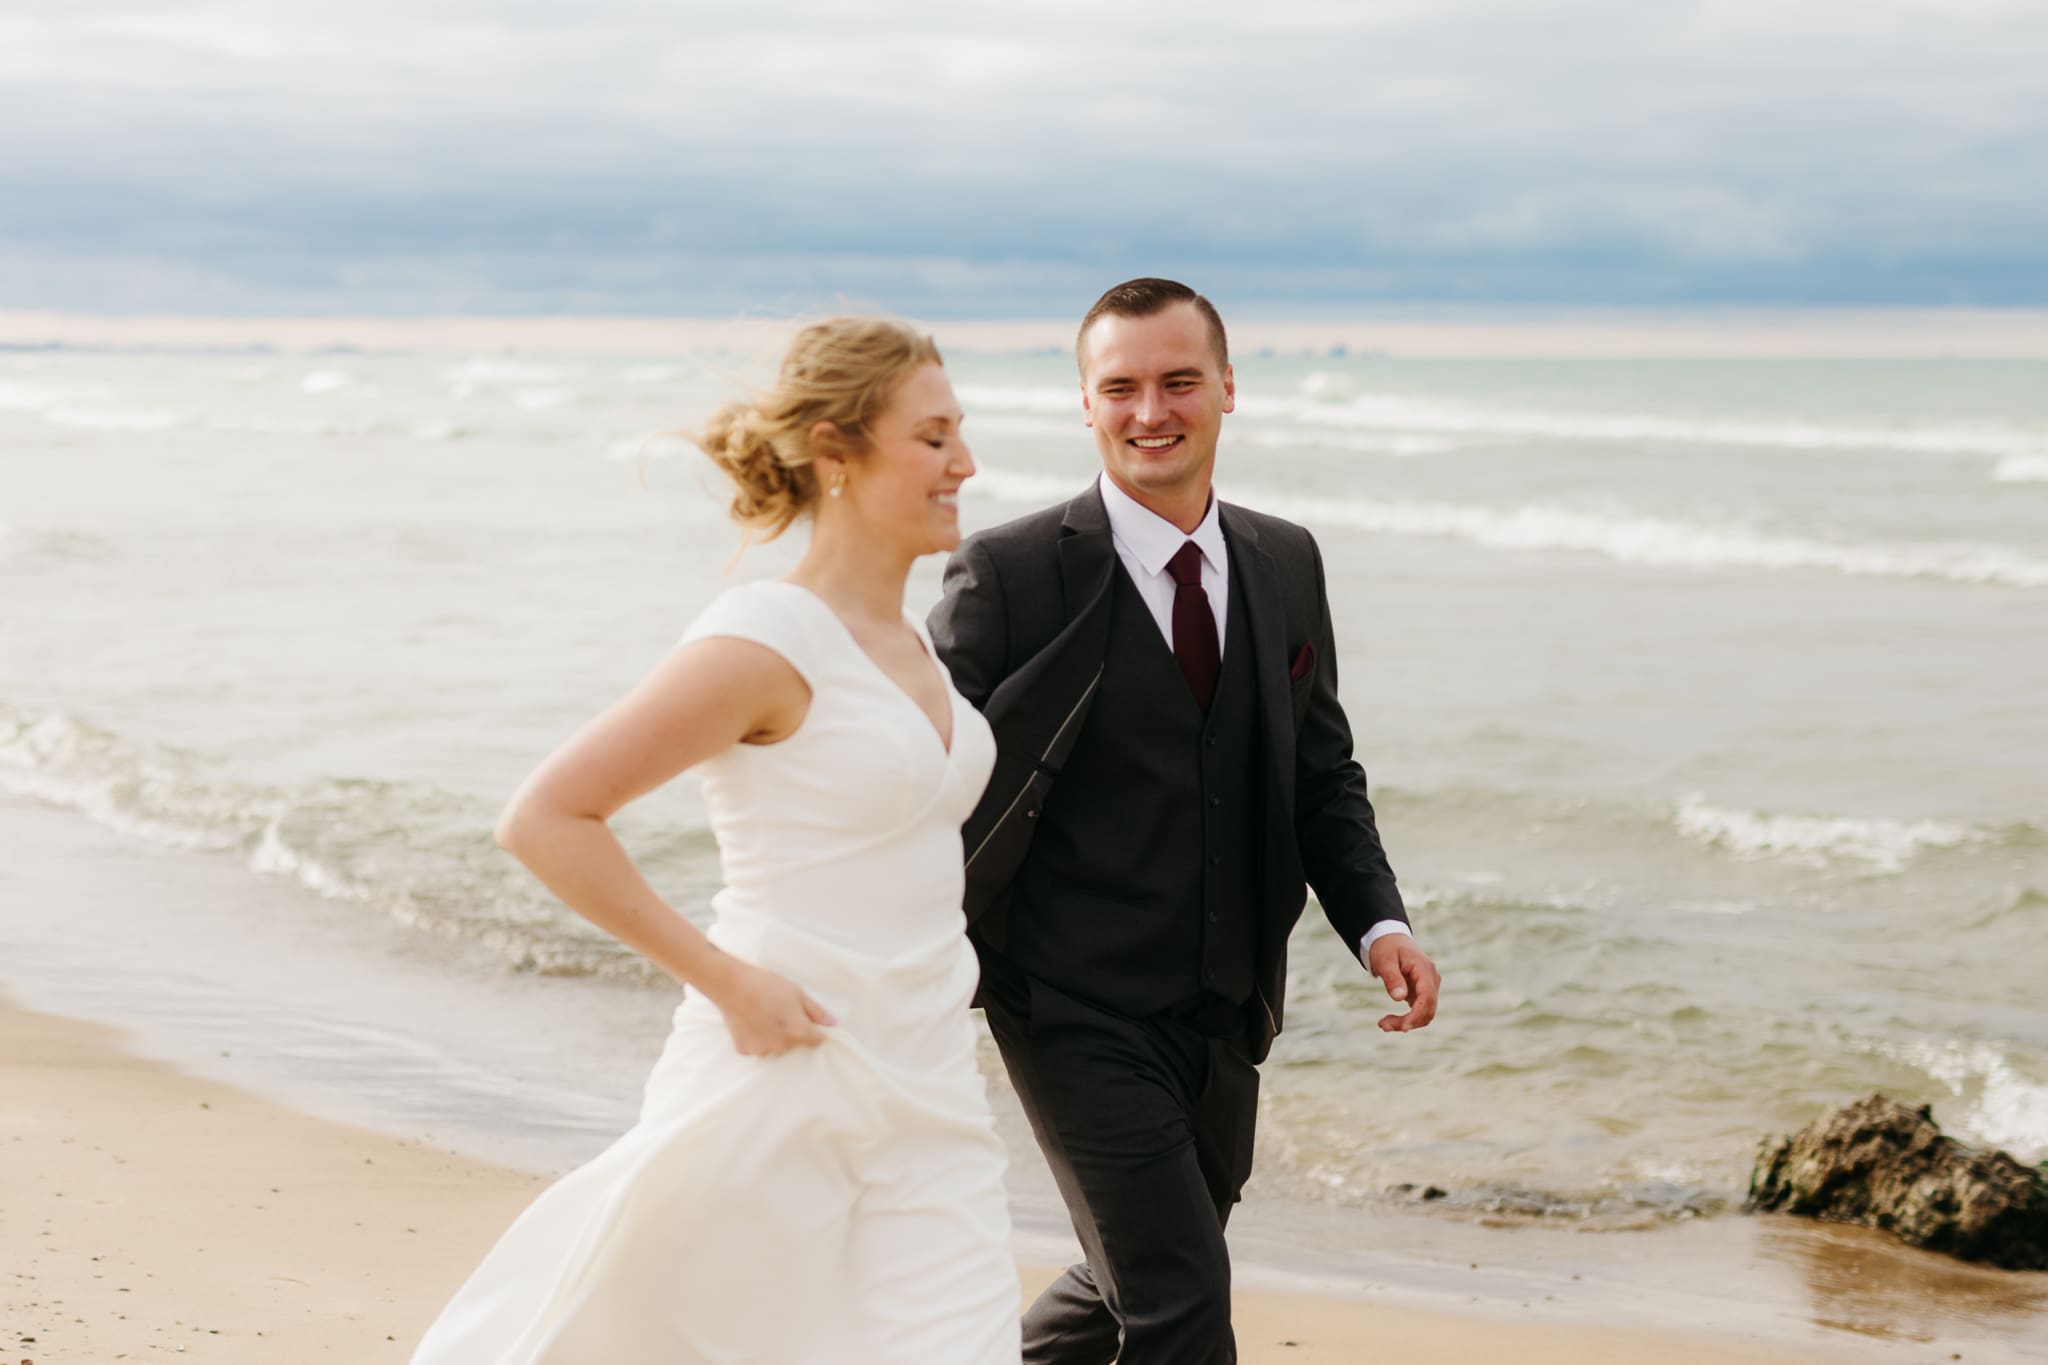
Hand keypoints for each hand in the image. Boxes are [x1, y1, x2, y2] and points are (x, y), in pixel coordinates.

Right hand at [706, 959, 836, 1056]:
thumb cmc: (766, 985)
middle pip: (795, 1043)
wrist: (731, 985)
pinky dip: (757, 1038)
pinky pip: (757, 1047)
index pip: (817, 1040)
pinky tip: (751, 1021)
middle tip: (780, 1011)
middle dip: (792, 1031)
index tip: (806, 1019)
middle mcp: (781, 1046)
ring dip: (774, 1036)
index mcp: (798, 1031)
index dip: (814, 1029)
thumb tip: (832, 1024)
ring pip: (775, 1046)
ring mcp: (761, 1050)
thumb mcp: (797, 992)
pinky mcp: (744, 1050)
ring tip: (764, 1015)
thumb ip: (816, 1011)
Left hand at [1366, 937, 1439, 1032]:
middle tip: (1383, 1025)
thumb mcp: (1384, 961)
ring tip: (1383, 1024)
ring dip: (1407, 1023)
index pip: (1427, 997)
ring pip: (1425, 1013)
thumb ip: (1392, 978)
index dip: (1417, 1014)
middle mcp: (1431, 979)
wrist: (1390, 939)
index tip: (1403, 1027)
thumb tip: (1399, 998)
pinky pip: (1419, 1011)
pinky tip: (1390, 1021)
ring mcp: (1429, 986)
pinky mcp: (1423, 992)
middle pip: (1427, 1009)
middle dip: (1408, 1022)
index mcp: (1424, 969)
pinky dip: (1407, 1019)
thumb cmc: (1386, 948)